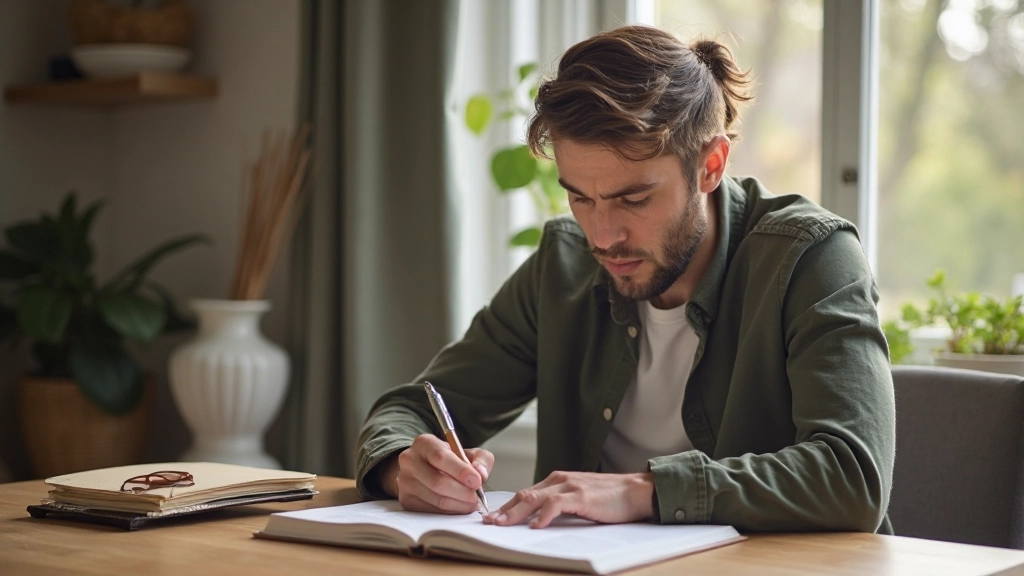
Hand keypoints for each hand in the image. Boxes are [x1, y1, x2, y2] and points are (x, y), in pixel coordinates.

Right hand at [380, 434, 493, 514]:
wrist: (425, 469)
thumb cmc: (450, 461)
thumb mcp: (468, 453)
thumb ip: (481, 459)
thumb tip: (481, 474)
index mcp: (424, 443)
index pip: (440, 457)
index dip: (460, 471)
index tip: (477, 481)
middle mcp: (409, 460)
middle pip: (437, 481)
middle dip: (462, 492)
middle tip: (476, 497)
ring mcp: (405, 481)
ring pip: (436, 499)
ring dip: (459, 504)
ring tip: (471, 503)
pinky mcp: (406, 500)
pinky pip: (432, 511)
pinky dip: (450, 512)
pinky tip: (458, 507)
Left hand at [483, 471, 654, 528]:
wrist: (636, 490)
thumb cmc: (610, 498)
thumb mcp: (579, 499)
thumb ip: (560, 505)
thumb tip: (539, 521)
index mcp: (558, 481)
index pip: (526, 493)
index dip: (508, 506)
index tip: (493, 518)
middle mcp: (559, 480)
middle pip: (524, 495)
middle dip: (504, 510)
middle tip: (488, 522)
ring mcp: (569, 486)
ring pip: (534, 498)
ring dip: (515, 512)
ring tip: (501, 524)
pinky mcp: (581, 496)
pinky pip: (556, 504)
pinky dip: (543, 515)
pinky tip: (534, 526)